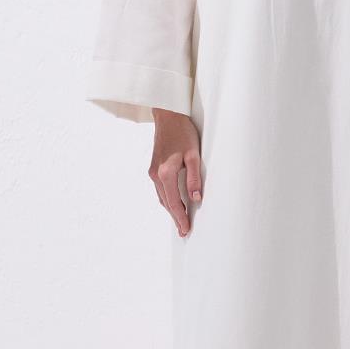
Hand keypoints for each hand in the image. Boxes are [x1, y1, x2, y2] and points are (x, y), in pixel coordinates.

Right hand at [149, 109, 202, 237]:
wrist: (167, 116)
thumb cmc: (183, 132)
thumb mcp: (194, 155)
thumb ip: (194, 178)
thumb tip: (196, 198)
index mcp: (166, 173)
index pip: (174, 202)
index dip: (180, 217)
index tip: (186, 230)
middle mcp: (156, 175)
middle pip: (166, 202)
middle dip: (175, 217)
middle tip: (184, 231)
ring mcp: (153, 171)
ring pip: (162, 197)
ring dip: (171, 209)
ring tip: (180, 220)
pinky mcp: (154, 167)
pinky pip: (160, 189)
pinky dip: (167, 199)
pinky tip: (174, 202)